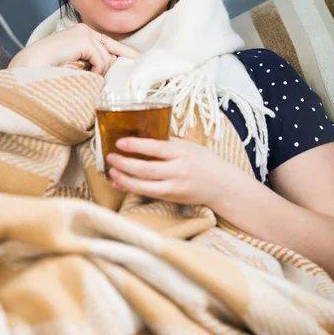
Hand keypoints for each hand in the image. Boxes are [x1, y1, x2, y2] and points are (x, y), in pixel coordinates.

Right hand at [9, 23, 139, 74]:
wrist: (29, 68)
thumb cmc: (48, 71)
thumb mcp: (75, 66)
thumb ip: (92, 64)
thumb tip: (111, 70)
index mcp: (82, 34)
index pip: (109, 44)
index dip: (126, 53)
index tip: (140, 60)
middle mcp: (84, 29)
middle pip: (112, 49)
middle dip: (117, 64)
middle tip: (127, 77)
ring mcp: (84, 32)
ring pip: (106, 58)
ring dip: (98, 72)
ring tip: (85, 78)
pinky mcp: (83, 39)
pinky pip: (101, 60)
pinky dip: (95, 71)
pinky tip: (84, 75)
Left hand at [106, 137, 224, 206]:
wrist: (223, 185)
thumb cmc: (205, 161)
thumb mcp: (188, 146)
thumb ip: (168, 143)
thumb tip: (143, 136)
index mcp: (182, 152)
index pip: (155, 148)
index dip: (135, 145)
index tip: (119, 142)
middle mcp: (178, 170)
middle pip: (146, 169)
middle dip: (124, 163)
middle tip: (110, 157)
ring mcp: (175, 186)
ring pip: (144, 186)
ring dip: (124, 179)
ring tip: (112, 172)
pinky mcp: (172, 198)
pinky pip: (148, 194)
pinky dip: (132, 189)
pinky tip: (120, 184)